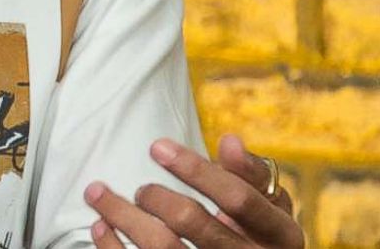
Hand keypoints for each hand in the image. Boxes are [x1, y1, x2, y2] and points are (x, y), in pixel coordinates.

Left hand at [83, 134, 303, 247]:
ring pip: (163, 248)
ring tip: (99, 194)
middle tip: (140, 188)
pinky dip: (113, 246)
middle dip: (157, 197)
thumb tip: (229, 141)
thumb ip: (252, 175)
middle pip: (195, 223)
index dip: (197, 170)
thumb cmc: (260, 235)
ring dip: (124, 217)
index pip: (237, 198)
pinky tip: (101, 226)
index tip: (157, 146)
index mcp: (281, 236)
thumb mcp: (271, 208)